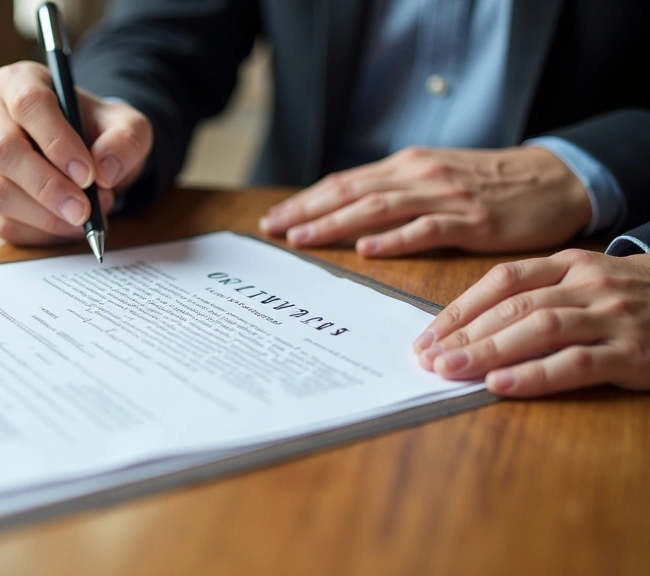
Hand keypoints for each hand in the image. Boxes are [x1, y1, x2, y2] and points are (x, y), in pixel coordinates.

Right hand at [0, 62, 152, 244]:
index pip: (28, 104)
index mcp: (18, 81)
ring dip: (45, 215)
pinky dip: (38, 233)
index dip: (57, 141)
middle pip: (2, 151)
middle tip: (84, 211)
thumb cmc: (98, 133)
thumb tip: (105, 171)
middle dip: (47, 187)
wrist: (83, 156)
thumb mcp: (127, 127)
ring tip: (84, 216)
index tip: (88, 174)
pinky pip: (0, 222)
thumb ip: (125, 142)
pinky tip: (66, 227)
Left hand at [258, 147, 592, 256]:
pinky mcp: (473, 221)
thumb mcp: (435, 177)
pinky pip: (427, 229)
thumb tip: (347, 213)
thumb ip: (396, 191)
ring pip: (380, 208)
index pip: (346, 183)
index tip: (276, 218)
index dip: (308, 200)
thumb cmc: (489, 184)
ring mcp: (446, 197)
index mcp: (407, 166)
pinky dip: (394, 238)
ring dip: (337, 224)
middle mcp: (420, 176)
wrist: (553, 179)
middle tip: (274, 230)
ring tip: (303, 238)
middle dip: (309, 212)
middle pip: (352, 193)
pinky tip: (368, 248)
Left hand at [412, 249, 649, 396]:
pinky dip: (535, 375)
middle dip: (464, 335)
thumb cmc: (628, 298)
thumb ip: (534, 295)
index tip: (425, 336)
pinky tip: (500, 385)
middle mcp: (587, 284)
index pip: (500, 281)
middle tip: (428, 359)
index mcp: (567, 263)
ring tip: (451, 371)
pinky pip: (576, 364)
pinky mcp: (633, 352)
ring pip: (539, 329)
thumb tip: (467, 328)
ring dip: (489, 351)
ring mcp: (612, 316)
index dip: (459, 309)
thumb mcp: (582, 282)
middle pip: (513, 307)